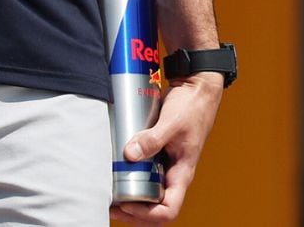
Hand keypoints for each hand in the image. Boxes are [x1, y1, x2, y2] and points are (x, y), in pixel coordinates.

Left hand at [113, 77, 222, 221]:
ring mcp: (166, 163)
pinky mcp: (158, 151)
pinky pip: (143, 169)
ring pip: (148, 189)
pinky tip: (113, 167)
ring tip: (108, 190)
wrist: (196, 89)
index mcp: (182, 173)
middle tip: (110, 205)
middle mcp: (174, 173)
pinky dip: (129, 173)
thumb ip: (152, 139)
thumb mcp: (171, 123)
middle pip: (155, 205)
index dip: (147, 214)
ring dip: (129, 194)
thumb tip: (130, 155)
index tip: (126, 206)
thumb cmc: (192, 107)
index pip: (168, 209)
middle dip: (133, 211)